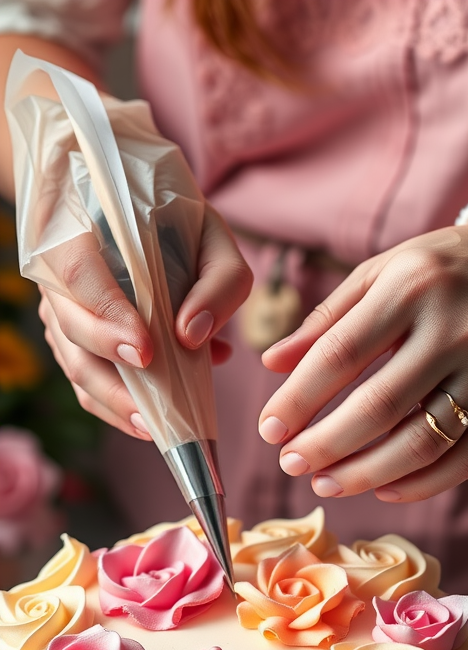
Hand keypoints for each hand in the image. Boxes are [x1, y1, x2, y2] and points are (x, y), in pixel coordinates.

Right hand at [40, 204, 251, 438]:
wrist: (139, 212)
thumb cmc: (177, 223)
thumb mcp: (212, 235)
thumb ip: (218, 279)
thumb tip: (195, 335)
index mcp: (81, 230)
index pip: (79, 274)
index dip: (107, 316)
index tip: (145, 351)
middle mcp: (58, 273)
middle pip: (71, 331)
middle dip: (112, 377)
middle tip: (153, 410)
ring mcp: (60, 311)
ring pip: (75, 365)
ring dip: (116, 403)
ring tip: (157, 428)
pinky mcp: (74, 342)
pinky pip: (88, 382)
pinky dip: (121, 405)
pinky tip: (156, 418)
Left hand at [259, 212, 467, 501]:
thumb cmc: (450, 267)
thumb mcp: (387, 271)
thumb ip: (328, 318)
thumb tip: (272, 364)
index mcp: (414, 284)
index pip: (341, 353)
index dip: (298, 399)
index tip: (268, 429)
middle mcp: (459, 327)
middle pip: (378, 407)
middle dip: (324, 445)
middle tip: (290, 465)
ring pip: (421, 443)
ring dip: (365, 474)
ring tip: (326, 483)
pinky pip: (464, 460)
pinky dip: (419, 484)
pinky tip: (383, 488)